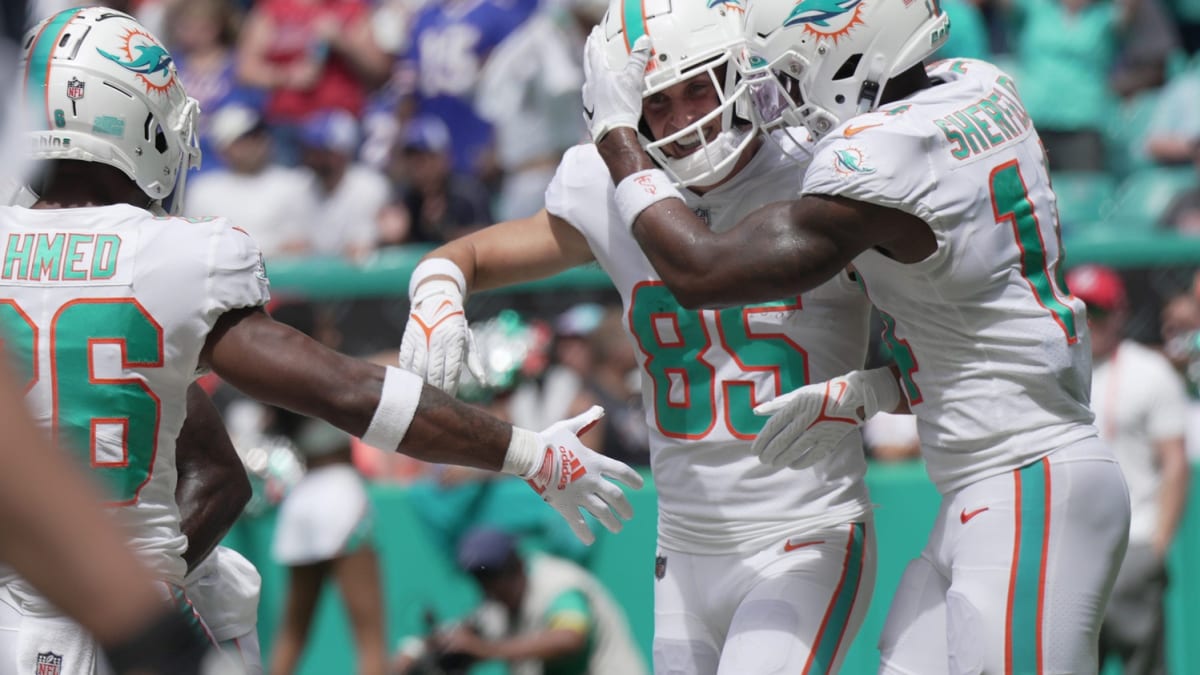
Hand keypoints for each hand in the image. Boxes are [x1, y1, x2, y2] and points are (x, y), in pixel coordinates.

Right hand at [398, 279, 484, 396]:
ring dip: (422, 384)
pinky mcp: (408, 338)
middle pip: (434, 372)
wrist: (436, 301)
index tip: (451, 399)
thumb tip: (484, 384)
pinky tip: (413, 382)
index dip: (450, 388)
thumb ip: (475, 363)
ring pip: (419, 368)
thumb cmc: (455, 326)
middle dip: (437, 389)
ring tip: (426, 395)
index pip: (451, 371)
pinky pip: (406, 361)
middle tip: (438, 401)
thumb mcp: (468, 341)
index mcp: (454, 341)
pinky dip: (409, 373)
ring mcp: (421, 339)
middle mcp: (437, 340)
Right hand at [525, 406, 644, 544]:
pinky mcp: (565, 505)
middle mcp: (592, 480)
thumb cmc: (549, 440)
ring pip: (602, 513)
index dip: (633, 480)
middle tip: (629, 515)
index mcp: (595, 461)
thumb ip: (586, 420)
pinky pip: (578, 523)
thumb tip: (599, 409)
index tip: (640, 487)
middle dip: (625, 507)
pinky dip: (584, 533)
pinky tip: (590, 541)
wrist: (530, 456)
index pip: (622, 472)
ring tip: (617, 528)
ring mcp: (579, 494)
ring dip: (612, 522)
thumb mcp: (570, 427)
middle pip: (616, 497)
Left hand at [582, 26, 650, 142]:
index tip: (594, 32)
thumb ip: (638, 60)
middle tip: (589, 45)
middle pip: (587, 65)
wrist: (614, 135)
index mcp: (598, 75)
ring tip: (595, 73)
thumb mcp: (633, 80)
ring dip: (591, 75)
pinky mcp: (590, 114)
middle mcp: (589, 86)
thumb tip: (643, 41)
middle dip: (589, 53)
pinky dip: (594, 95)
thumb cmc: (622, 107)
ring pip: (588, 83)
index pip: (594, 52)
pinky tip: (598, 98)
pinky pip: (590, 100)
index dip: (594, 40)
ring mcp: (588, 101)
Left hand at [752, 367, 900, 469]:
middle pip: (782, 440)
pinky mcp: (830, 440)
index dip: (762, 439)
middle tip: (762, 459)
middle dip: (769, 452)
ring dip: (781, 459)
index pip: (774, 425)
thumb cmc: (820, 395)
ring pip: (795, 450)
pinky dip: (800, 463)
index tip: (755, 449)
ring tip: (773, 463)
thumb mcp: (797, 395)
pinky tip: (792, 465)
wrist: (852, 397)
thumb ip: (776, 404)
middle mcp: (806, 418)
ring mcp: (819, 430)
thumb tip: (756, 412)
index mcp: (797, 405)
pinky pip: (812, 456)